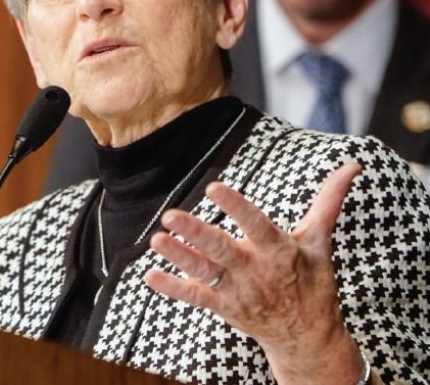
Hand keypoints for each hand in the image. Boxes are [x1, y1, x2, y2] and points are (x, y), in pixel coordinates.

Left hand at [144, 161, 370, 384]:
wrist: (307, 337)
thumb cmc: (313, 280)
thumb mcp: (321, 241)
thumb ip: (329, 200)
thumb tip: (353, 164)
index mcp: (280, 251)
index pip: (256, 225)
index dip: (236, 207)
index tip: (213, 187)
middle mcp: (256, 271)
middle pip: (222, 250)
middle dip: (196, 234)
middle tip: (170, 216)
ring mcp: (238, 291)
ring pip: (204, 272)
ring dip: (179, 257)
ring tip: (156, 240)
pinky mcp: (224, 307)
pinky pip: (195, 297)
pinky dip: (172, 288)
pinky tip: (150, 276)